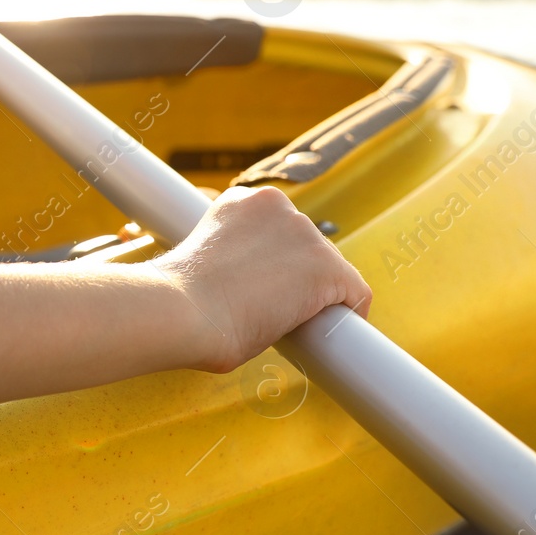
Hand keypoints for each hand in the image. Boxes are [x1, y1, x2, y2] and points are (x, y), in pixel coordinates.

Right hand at [152, 186, 371, 373]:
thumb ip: (231, 258)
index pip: (278, 229)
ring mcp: (305, 234)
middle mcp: (278, 206)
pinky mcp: (327, 268)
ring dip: (316, 296)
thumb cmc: (179, 300)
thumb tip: (247, 287)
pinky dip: (349, 313)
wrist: (181, 310)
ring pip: (330, 270)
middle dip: (297, 278)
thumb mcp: (204, 260)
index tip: (263, 287)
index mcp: (244, 201)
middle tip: (275, 312)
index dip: (275, 262)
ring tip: (292, 326)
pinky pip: (355, 293)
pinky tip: (329, 333)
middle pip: (307, 247)